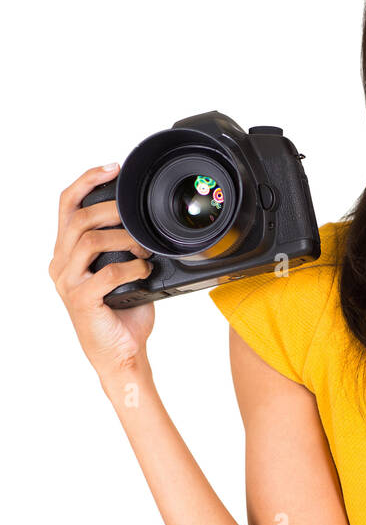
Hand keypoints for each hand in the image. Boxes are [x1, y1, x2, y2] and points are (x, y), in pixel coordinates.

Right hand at [49, 162, 155, 382]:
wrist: (123, 355)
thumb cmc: (123, 314)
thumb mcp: (121, 271)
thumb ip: (122, 246)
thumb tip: (146, 222)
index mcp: (65, 253)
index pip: (67, 204)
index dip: (87, 181)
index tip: (113, 169)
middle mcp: (60, 264)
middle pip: (77, 217)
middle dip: (111, 209)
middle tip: (137, 216)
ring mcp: (67, 282)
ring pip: (89, 240)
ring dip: (124, 239)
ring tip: (143, 249)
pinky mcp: (81, 299)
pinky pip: (108, 272)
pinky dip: (133, 268)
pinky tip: (145, 273)